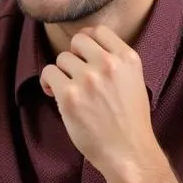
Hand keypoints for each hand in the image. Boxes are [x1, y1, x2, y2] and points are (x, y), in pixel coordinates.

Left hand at [39, 25, 159, 180]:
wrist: (128, 152)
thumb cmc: (129, 122)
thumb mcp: (134, 81)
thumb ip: (115, 63)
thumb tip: (89, 48)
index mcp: (128, 58)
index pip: (99, 31)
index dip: (86, 42)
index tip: (83, 55)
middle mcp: (108, 64)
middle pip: (77, 41)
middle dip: (73, 56)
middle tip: (75, 75)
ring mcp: (88, 79)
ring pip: (61, 58)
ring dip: (61, 73)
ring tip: (68, 90)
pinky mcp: (70, 95)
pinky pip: (48, 74)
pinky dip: (48, 83)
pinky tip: (55, 94)